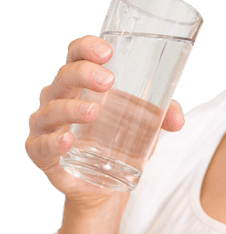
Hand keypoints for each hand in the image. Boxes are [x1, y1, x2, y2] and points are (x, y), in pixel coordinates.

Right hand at [25, 34, 184, 205]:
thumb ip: (162, 115)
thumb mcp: (144, 125)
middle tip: (109, 82)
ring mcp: (46, 125)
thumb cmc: (118, 141)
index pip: (76, 54)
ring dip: (71, 108)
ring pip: (52, 109)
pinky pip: (41, 145)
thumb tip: (177, 120)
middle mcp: (58, 98)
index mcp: (79, 82)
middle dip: (84, 74)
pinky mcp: (41, 153)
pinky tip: (67, 141)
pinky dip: (53, 142)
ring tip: (94, 111)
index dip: (87, 47)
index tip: (108, 52)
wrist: (103, 186)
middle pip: (64, 77)